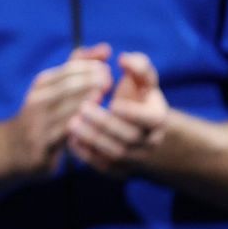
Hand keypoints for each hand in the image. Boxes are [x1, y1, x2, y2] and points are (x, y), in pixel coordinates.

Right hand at [8, 45, 113, 178]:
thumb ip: (79, 68)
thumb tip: (106, 48)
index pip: (67, 70)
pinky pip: (65, 134)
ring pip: (66, 109)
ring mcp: (40, 122)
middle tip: (108, 80)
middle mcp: (38, 100)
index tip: (106, 69)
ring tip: (104, 98)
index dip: (87, 67)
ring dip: (85, 102)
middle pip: (66, 87)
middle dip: (88, 82)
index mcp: (42, 84)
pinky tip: (96, 125)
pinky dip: (80, 126)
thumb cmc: (44, 114)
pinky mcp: (44, 143)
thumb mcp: (54, 88)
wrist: (14, 147)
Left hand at [68, 51, 168, 177]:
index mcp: (157, 118)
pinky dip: (86, 155)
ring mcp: (135, 158)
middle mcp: (149, 142)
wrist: (134, 125)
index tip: (112, 101)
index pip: (151, 120)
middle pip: (129, 138)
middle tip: (82, 108)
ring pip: (116, 155)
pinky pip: (103, 167)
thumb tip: (125, 59)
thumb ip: (137, 64)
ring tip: (71, 122)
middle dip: (105, 124)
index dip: (132, 112)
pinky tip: (70, 138)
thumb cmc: (135, 94)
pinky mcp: (119, 169)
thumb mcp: (140, 77)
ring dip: (93, 139)